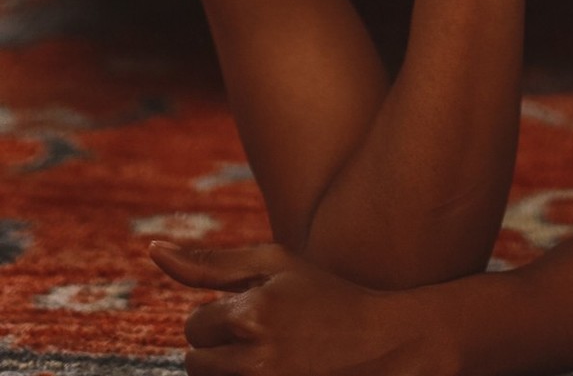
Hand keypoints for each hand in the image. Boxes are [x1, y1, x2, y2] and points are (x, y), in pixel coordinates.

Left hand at [150, 241, 454, 375]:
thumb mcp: (275, 265)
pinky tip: (273, 367)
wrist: (379, 340)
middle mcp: (255, 359)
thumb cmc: (323, 292)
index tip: (257, 311)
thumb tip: (152, 249)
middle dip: (221, 347)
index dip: (222, 317)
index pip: (194, 325)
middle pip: (195, 363)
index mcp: (252, 314)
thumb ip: (210, 262)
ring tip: (269, 353)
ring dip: (229, 369)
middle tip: (263, 334)